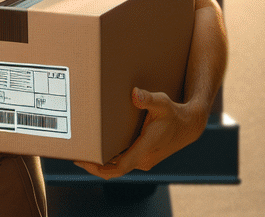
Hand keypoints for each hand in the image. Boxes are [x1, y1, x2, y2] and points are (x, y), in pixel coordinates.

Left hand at [74, 87, 207, 179]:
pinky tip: (99, 149)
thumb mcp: (162, 103)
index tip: (82, 161)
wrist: (189, 126)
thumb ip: (148, 99)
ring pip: (118, 167)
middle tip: (75, 154)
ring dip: (101, 163)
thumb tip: (135, 94)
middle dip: (94, 165)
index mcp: (144, 150)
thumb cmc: (174, 113)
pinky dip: (110, 159)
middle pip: (113, 170)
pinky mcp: (144, 157)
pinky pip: (123, 162)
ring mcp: (144, 161)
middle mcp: (143, 160)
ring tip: (83, 151)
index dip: (97, 168)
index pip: (117, 168)